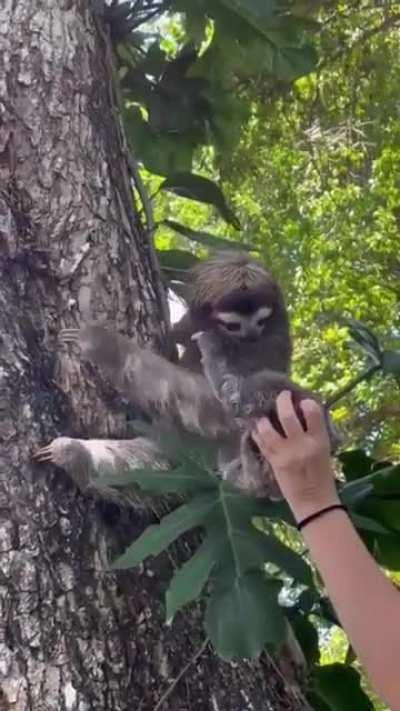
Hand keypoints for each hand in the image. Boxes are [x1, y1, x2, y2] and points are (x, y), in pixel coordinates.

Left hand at [252, 390, 339, 520]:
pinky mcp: (274, 462)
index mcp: (319, 441)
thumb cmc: (323, 476)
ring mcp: (285, 453)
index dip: (306, 403)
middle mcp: (301, 445)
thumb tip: (302, 412)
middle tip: (283, 396)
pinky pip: (262, 443)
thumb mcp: (325, 451)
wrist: (314, 502)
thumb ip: (315, 433)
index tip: (302, 401)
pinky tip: (258, 429)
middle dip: (283, 401)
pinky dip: (258, 433)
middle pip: (287, 416)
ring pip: (268, 429)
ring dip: (264, 419)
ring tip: (264, 416)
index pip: (313, 412)